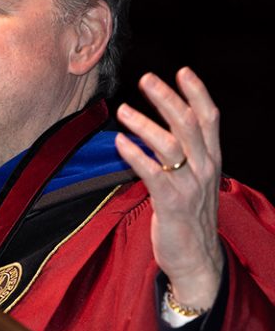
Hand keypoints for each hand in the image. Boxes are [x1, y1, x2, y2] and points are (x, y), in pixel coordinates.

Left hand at [114, 67, 223, 311]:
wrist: (196, 260)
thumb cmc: (189, 217)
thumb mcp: (194, 181)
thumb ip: (184, 155)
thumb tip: (162, 128)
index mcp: (212, 160)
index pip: (210, 119)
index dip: (197, 93)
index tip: (182, 70)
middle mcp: (205, 168)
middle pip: (189, 124)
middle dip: (168, 98)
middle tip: (146, 79)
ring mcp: (190, 186)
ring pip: (171, 145)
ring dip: (146, 124)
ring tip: (122, 110)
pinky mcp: (171, 203)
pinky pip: (153, 173)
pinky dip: (136, 155)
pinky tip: (120, 142)